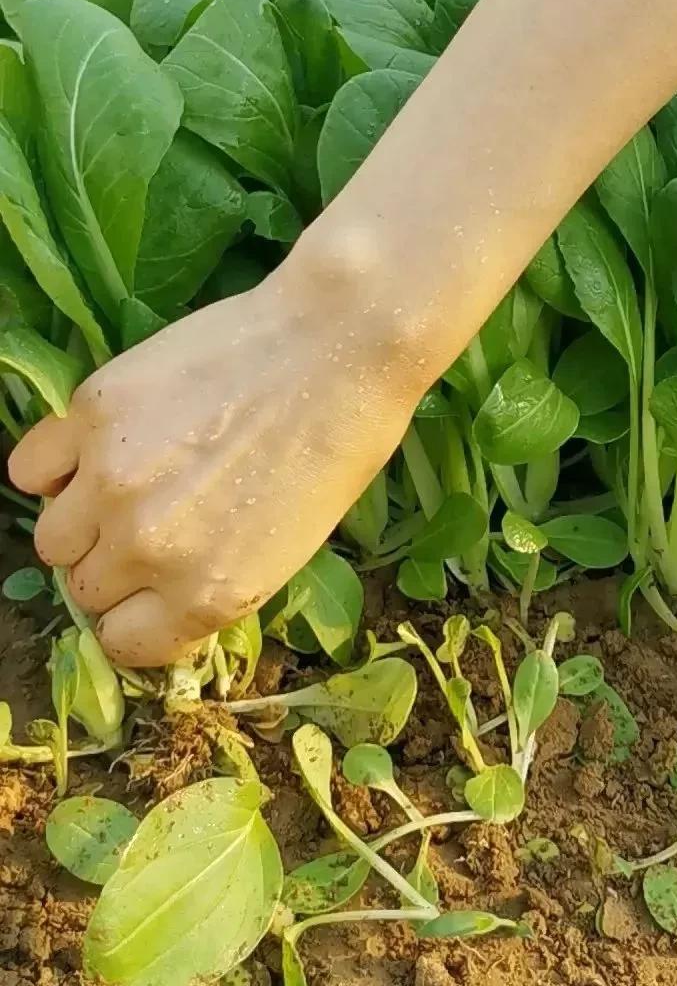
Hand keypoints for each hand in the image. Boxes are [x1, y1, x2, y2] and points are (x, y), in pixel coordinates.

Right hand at [8, 247, 421, 666]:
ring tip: (124, 481)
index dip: (136, 614)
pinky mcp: (91, 414)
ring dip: (80, 519)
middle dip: (114, 564)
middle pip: (86, 588)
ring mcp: (112, 481)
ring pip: (52, 537)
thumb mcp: (287, 548)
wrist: (334, 343)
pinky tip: (91, 447)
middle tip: (152, 519)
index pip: (123, 642)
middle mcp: (148, 550)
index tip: (149, 588)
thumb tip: (156, 595)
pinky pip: (29, 467)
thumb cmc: (337, 444)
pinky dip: (52, 464)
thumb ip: (210, 582)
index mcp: (206, 595)